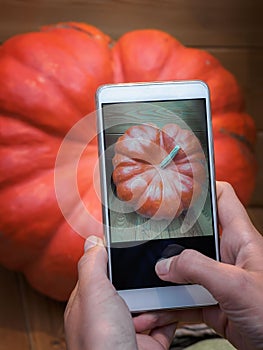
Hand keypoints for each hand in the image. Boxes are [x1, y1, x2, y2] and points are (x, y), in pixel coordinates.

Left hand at [64, 236, 175, 349]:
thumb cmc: (100, 343)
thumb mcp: (93, 294)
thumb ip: (92, 265)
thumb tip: (92, 240)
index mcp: (90, 302)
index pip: (103, 271)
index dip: (116, 257)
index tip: (133, 243)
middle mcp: (109, 315)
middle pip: (130, 285)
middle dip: (142, 280)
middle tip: (156, 266)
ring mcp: (130, 329)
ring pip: (150, 301)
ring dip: (158, 298)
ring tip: (165, 289)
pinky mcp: (150, 341)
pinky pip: (165, 321)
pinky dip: (170, 315)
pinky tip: (173, 308)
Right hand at [134, 182, 262, 349]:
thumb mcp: (236, 285)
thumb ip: (198, 269)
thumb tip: (165, 265)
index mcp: (240, 238)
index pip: (223, 197)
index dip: (202, 186)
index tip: (177, 183)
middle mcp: (228, 254)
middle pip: (194, 234)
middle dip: (170, 236)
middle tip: (147, 233)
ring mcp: (218, 279)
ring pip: (185, 269)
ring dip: (164, 278)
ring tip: (144, 279)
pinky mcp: (212, 301)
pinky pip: (184, 297)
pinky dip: (169, 304)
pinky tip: (156, 309)